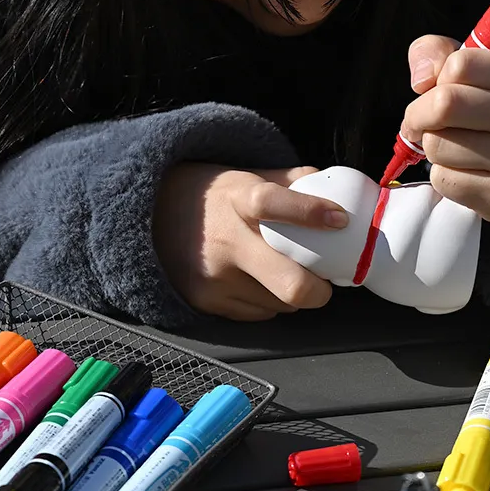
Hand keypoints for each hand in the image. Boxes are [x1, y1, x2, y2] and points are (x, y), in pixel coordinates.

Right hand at [153, 163, 348, 320]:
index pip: (273, 204)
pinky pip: (260, 314)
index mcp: (237, 199)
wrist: (151, 217)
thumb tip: (332, 188)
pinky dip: (269, 302)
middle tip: (326, 280)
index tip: (339, 219)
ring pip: (281, 304)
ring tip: (281, 272)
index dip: (310, 212)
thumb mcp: (244, 177)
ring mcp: (215, 276)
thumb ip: (289, 182)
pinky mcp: (207, 301)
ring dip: (292, 293)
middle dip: (319, 289)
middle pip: (290, 282)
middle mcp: (225, 240)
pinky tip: (257, 282)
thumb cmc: (210, 197)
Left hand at [401, 35, 489, 226]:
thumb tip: (420, 78)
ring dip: (432, 146)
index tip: (441, 87)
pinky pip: (443, 180)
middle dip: (418, 114)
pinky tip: (467, 171)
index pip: (460, 65)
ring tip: (455, 146)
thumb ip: (440, 54)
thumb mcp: (479, 71)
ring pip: (437, 145)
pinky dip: (442, 175)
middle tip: (421, 121)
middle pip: (444, 104)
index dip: (437, 77)